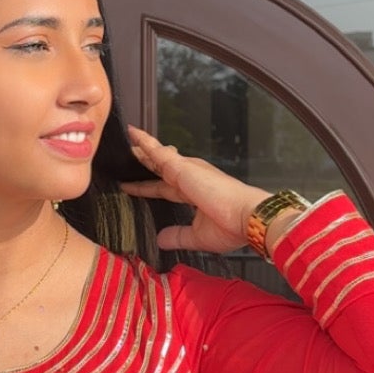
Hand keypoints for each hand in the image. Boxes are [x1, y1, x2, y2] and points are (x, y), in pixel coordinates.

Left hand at [122, 125, 269, 253]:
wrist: (245, 217)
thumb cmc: (231, 227)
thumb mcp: (197, 236)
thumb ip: (178, 236)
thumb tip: (160, 239)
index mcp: (195, 194)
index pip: (165, 190)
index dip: (148, 188)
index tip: (134, 187)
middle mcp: (191, 178)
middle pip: (160, 170)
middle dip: (146, 164)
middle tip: (128, 157)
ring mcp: (187, 170)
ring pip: (158, 157)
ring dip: (143, 150)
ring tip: (128, 141)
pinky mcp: (182, 166)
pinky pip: (157, 151)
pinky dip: (144, 142)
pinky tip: (132, 133)